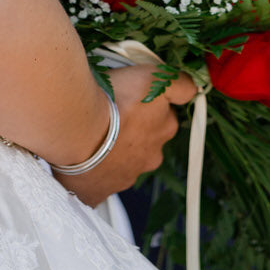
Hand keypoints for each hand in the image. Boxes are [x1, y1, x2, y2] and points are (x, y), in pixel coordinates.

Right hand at [54, 64, 196, 208]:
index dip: (150, 106)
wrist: (77, 130)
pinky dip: (93, 171)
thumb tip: (192, 89)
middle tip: (112, 113)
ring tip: (92, 132)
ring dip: (112, 150)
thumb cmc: (114, 101)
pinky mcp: (99, 191)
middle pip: (146, 143)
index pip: (165, 118)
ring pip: (122, 162)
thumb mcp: (155, 78)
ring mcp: (124, 176)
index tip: (134, 98)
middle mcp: (149, 158)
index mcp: (164, 131)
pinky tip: (82, 157)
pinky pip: (99, 182)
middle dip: (133, 131)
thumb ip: (179, 84)